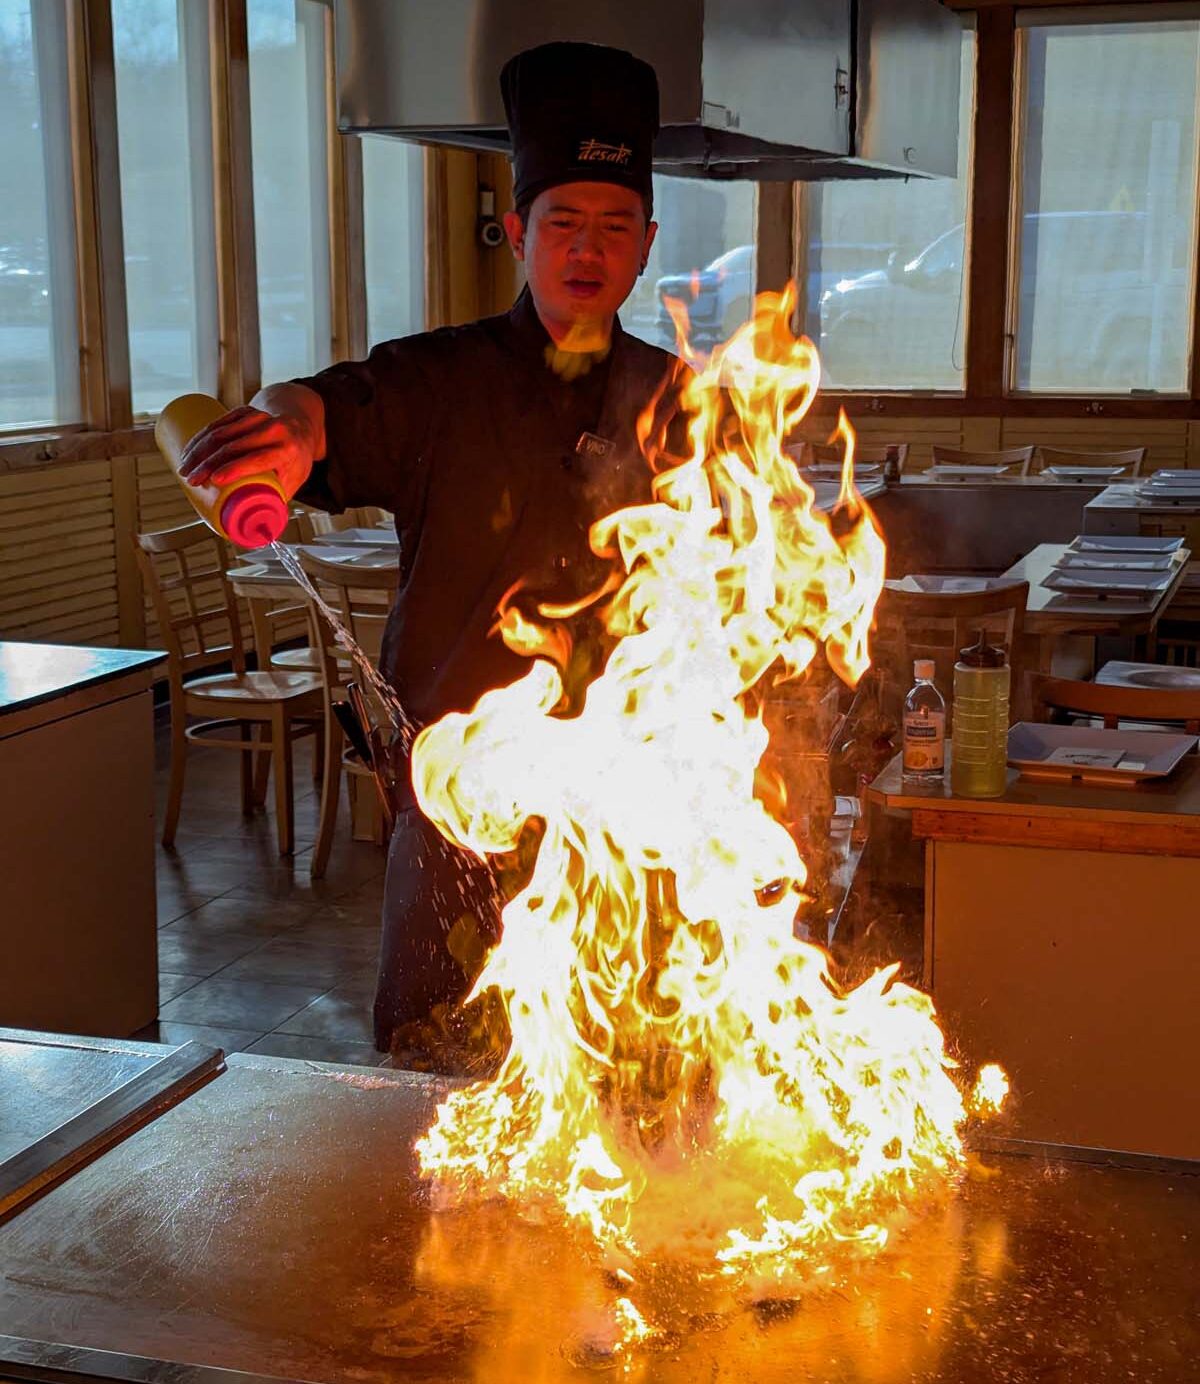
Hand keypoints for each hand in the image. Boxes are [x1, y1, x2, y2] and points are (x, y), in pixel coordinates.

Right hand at [177, 404, 316, 497]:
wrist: (299, 429)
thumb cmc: (294, 460)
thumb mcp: (294, 481)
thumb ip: (276, 503)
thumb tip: (259, 531)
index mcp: (287, 449)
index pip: (258, 458)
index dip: (235, 468)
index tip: (215, 480)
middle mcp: (273, 430)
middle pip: (234, 446)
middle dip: (207, 463)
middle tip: (191, 480)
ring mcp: (258, 417)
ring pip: (221, 432)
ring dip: (198, 450)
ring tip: (184, 468)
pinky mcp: (245, 411)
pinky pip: (219, 421)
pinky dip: (200, 436)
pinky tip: (189, 449)